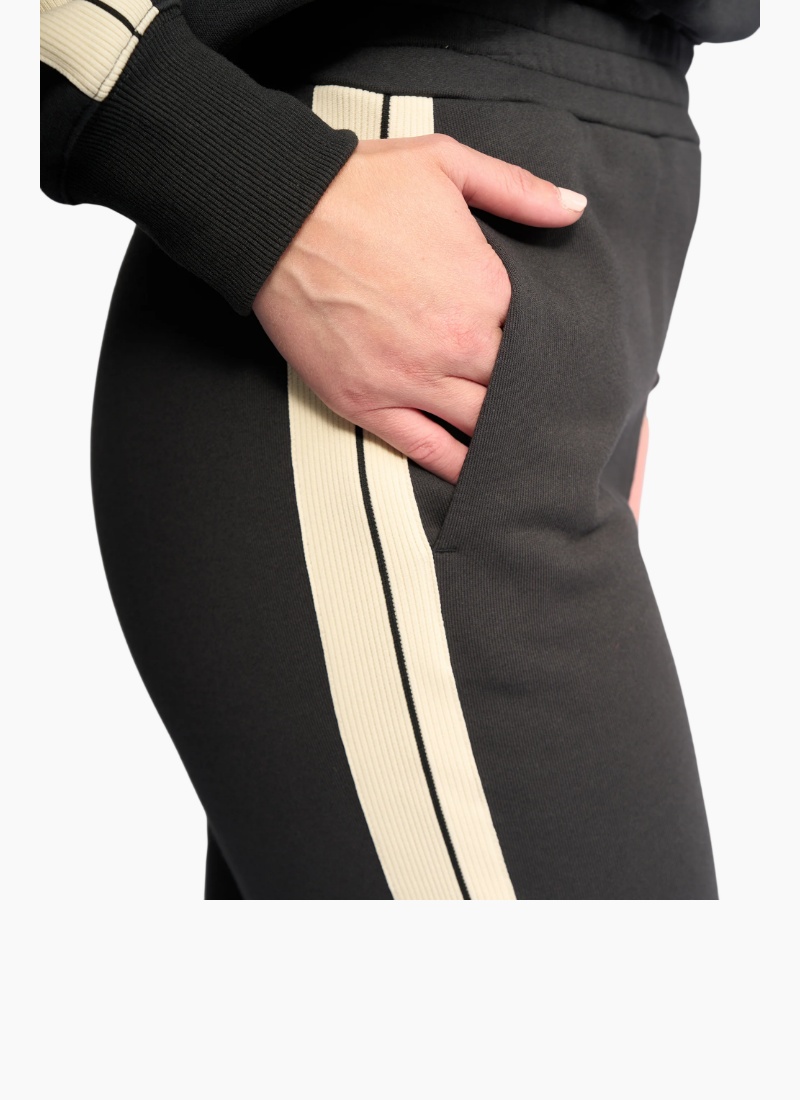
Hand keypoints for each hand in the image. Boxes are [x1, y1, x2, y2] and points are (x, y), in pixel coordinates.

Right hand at [253, 133, 585, 483]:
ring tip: (518, 446)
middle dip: (528, 394)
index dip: (544, 345)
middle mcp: (457, 344)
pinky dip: (455, 467)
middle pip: (513, 388)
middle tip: (542, 405)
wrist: (278, 212)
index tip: (547, 350)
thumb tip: (574, 209)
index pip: (537, 336)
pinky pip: (425, 450)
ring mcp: (411, 380)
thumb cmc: (360, 185)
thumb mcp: (448, 164)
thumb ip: (518, 190)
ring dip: (500, 435)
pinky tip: (475, 474)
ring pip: (478, 426)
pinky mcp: (366, 403)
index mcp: (486, 289)